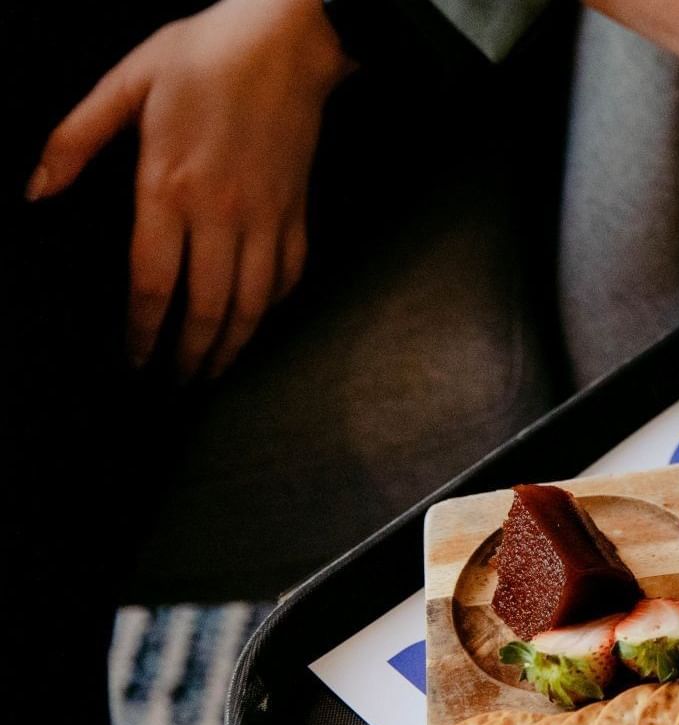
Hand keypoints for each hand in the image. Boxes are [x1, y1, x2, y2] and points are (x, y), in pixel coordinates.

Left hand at [27, 0, 351, 378]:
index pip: (155, 283)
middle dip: (190, 355)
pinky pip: (288, 274)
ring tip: (215, 368)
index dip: (143, 333)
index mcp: (170, 186)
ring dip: (234, 345)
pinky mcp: (296, 210)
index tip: (134, 361)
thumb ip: (74, 139)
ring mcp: (266, 215)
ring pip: (254, 303)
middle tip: (177, 382)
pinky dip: (274, 305)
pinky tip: (259, 319)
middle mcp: (222, 212)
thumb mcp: (127, 83)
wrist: (287, 40)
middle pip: (208, 308)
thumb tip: (33, 191)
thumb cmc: (205, 55)